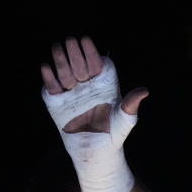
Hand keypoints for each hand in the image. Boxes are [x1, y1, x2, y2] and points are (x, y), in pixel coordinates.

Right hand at [41, 36, 146, 191]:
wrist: (96, 151)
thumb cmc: (114, 133)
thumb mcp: (125, 119)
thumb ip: (131, 104)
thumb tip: (144, 91)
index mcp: (103, 83)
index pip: (96, 63)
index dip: (91, 52)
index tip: (85, 41)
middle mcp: (86, 84)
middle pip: (79, 64)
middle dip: (74, 53)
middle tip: (70, 41)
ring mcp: (71, 91)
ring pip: (65, 72)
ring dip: (60, 59)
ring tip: (57, 47)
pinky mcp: (56, 101)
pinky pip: (52, 86)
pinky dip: (48, 77)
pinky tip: (46, 67)